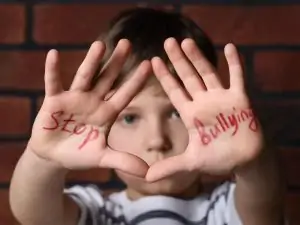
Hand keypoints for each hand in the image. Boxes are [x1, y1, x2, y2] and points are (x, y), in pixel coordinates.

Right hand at [28, 39, 150, 176]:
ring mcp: (74, 99)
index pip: (125, 94)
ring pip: (84, 77)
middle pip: (107, 79)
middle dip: (116, 62)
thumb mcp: (102, 158)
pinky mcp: (54, 101)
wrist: (55, 156)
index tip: (149, 64)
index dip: (136, 81)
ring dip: (91, 61)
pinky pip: (53, 83)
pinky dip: (53, 71)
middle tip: (127, 43)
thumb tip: (147, 173)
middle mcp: (93, 101)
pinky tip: (53, 55)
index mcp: (107, 113)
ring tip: (100, 44)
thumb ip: (123, 161)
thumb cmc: (80, 154)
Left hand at [146, 38, 262, 181]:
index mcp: (191, 114)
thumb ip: (170, 167)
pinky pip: (237, 78)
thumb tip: (146, 178)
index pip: (174, 91)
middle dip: (178, 60)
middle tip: (167, 42)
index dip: (164, 76)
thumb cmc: (218, 159)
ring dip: (198, 58)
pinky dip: (235, 64)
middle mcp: (203, 102)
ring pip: (208, 74)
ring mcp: (221, 99)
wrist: (244, 160)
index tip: (153, 61)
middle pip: (188, 77)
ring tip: (187, 41)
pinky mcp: (240, 100)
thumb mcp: (191, 162)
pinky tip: (229, 47)